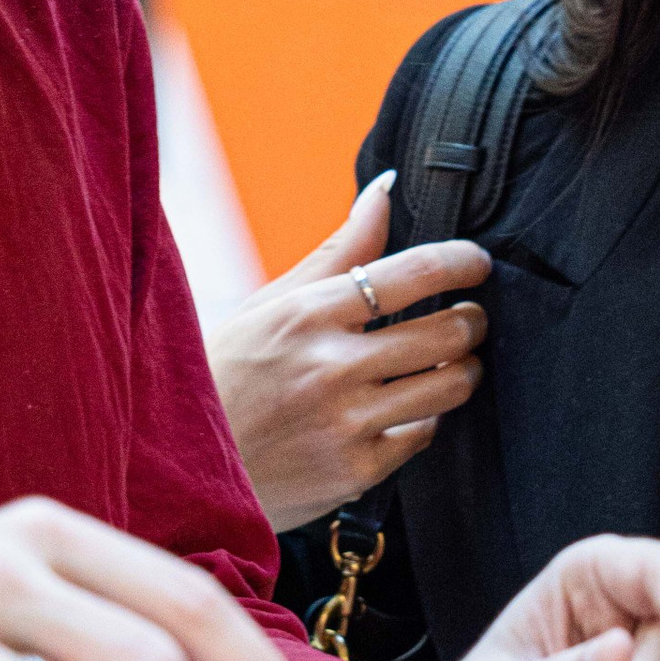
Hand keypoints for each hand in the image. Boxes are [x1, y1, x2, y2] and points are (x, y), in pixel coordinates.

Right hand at [208, 174, 491, 532]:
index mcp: (308, 313)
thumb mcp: (270, 304)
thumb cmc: (228, 372)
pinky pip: (424, 433)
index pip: (415, 272)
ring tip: (453, 362)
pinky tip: (409, 408)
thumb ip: (339, 250)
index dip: (463, 262)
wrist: (181, 466)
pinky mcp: (355, 471)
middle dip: (473, 319)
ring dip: (465, 369)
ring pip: (451, 384)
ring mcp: (345, 422)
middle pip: (448, 331)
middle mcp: (330, 366)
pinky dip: (426, 417)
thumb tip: (386, 189)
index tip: (478, 263)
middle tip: (470, 318)